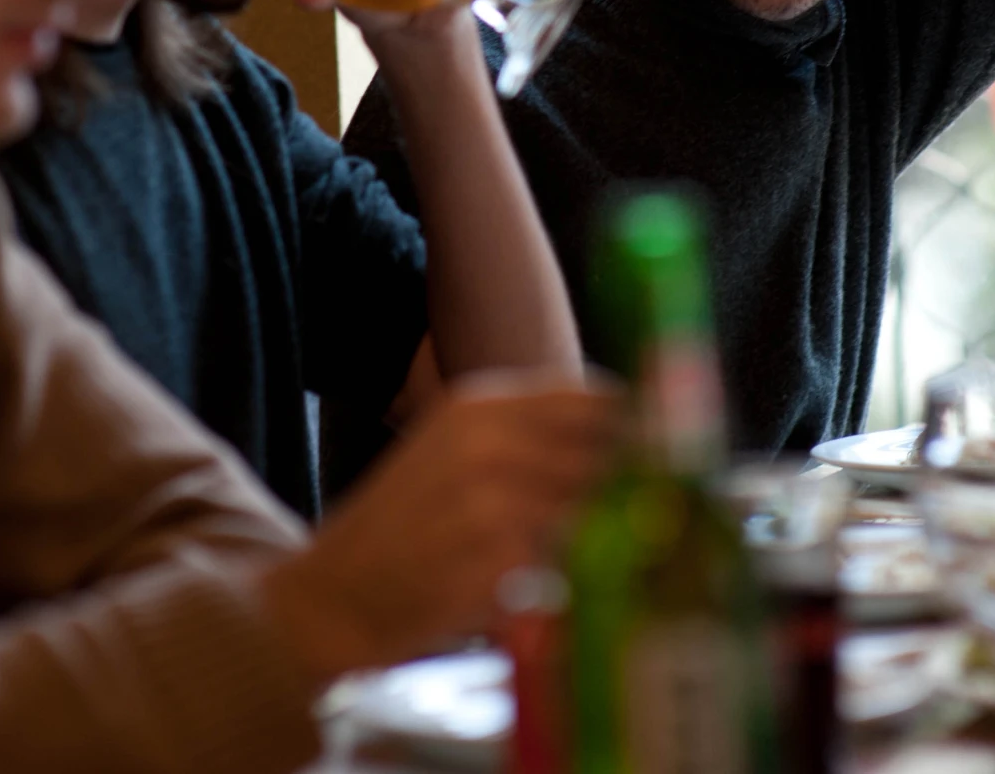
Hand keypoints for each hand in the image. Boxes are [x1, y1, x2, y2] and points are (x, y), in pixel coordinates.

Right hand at [257, 372, 620, 682]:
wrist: (334, 596)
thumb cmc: (404, 527)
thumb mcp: (453, 451)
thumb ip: (528, 438)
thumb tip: (628, 439)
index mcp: (479, 407)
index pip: (593, 398)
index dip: (636, 429)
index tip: (660, 457)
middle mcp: (488, 444)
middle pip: (606, 456)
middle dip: (633, 490)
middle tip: (645, 520)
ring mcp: (492, 505)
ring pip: (596, 514)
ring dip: (610, 540)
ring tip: (606, 563)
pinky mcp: (496, 567)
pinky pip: (569, 569)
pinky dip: (575, 584)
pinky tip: (557, 595)